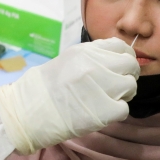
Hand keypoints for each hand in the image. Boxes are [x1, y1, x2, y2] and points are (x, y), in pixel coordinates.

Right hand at [0, 38, 138, 153]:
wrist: (27, 111)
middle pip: (130, 66)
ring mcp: (101, 87)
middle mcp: (96, 65)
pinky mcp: (104, 111)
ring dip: (123, 95)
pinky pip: (124, 109)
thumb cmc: (45, 88)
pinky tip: (103, 113)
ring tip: (109, 100)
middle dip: (127, 76)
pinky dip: (116, 112)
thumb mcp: (68, 60)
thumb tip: (116, 59)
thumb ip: (92, 57)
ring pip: (131, 87)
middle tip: (118, 87)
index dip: (124, 58)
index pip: (121, 47)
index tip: (120, 67)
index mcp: (86, 51)